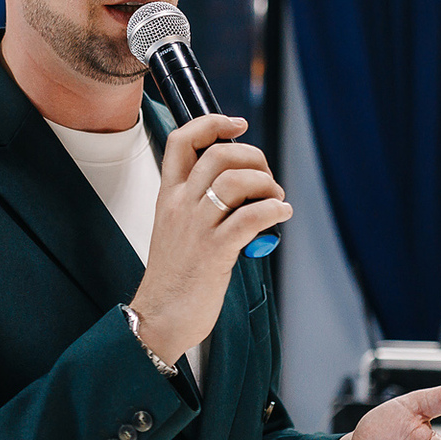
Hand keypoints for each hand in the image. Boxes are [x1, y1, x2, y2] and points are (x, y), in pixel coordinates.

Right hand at [128, 115, 291, 365]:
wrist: (160, 316)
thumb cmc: (175, 278)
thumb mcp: (178, 231)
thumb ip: (203, 207)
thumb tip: (246, 193)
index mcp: (168, 197)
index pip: (182, 141)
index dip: (212, 123)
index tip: (238, 124)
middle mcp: (180, 206)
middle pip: (218, 154)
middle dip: (253, 157)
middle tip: (266, 178)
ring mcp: (196, 228)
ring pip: (235, 181)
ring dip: (267, 185)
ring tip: (276, 201)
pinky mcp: (214, 252)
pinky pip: (251, 217)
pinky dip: (274, 211)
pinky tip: (281, 216)